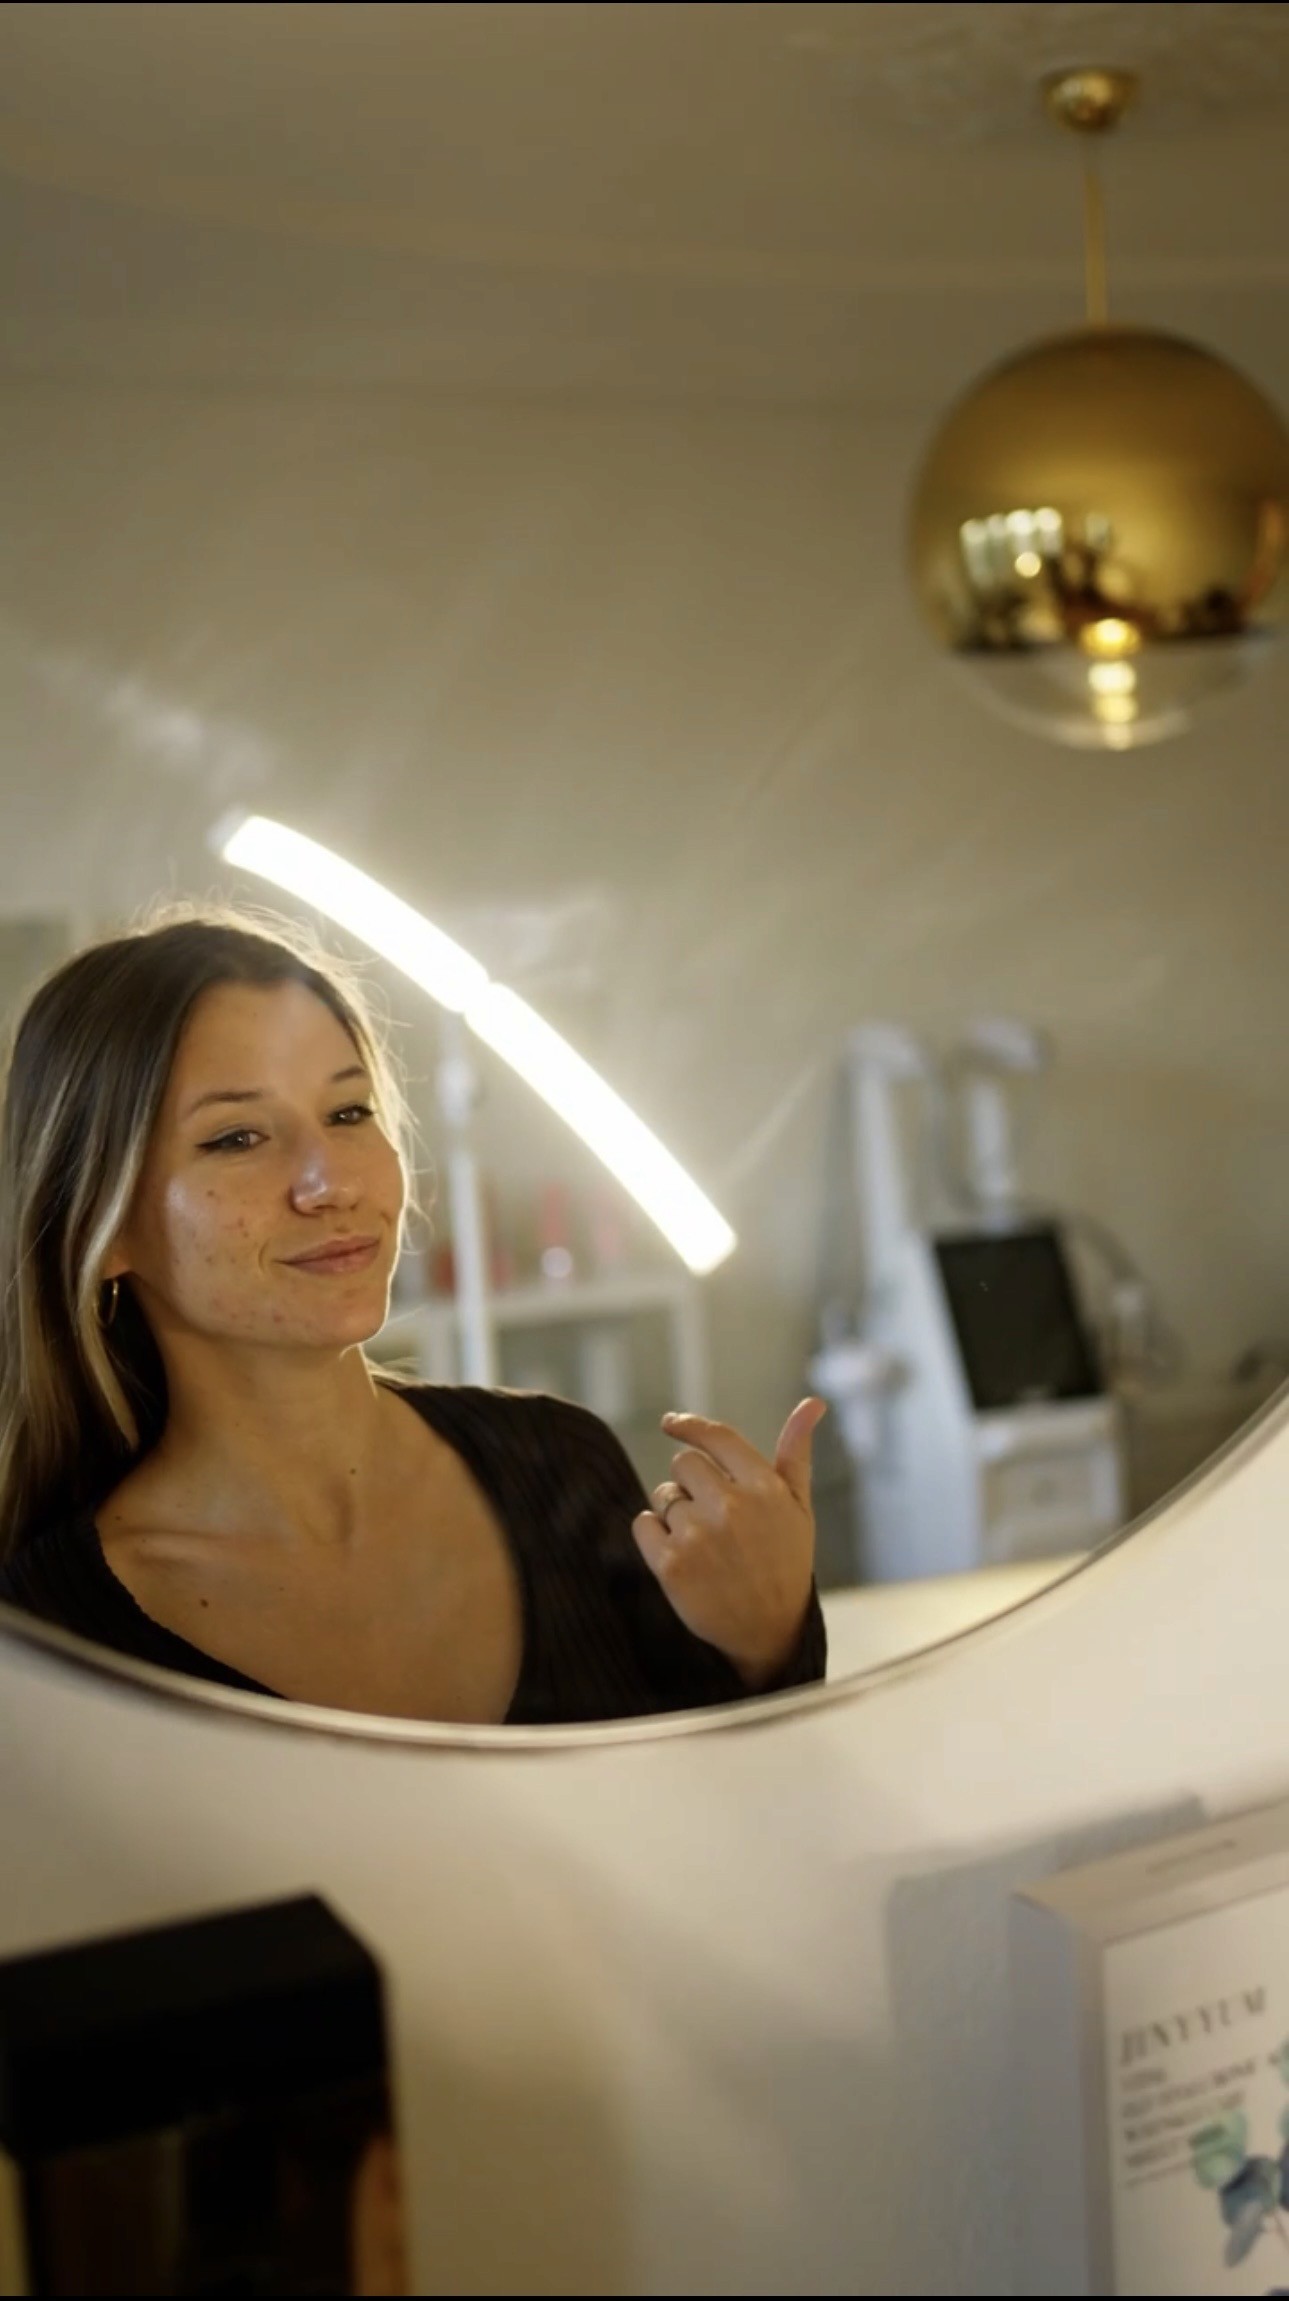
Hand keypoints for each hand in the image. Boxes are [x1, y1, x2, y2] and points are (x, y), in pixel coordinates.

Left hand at [632, 1398, 826, 1688]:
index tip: (671, 1423)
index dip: (689, 1425)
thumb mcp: (799, 1508)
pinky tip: (681, 1556)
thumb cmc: (784, 1563)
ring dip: (675, 1512)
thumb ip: (796, 1453)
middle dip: (692, 1483)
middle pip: (684, 1464)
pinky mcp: (670, 1563)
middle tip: (713, 1517)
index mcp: (764, 1487)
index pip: (716, 1437)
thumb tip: (813, 1403)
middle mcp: (730, 1505)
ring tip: (705, 1544)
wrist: (767, 1633)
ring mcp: (698, 1534)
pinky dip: (654, 1536)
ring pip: (663, 1495)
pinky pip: (644, 1523)